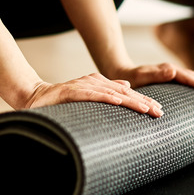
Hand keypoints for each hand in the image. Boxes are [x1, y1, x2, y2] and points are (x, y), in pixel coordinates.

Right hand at [24, 73, 165, 116]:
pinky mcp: (69, 91)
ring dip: (129, 101)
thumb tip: (126, 86)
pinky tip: (118, 102)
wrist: (34, 97)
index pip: (126, 93)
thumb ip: (106, 91)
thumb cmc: (62, 101)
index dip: (143, 101)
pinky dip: (105, 97)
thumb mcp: (88, 97)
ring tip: (145, 109)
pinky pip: (90, 95)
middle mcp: (94, 82)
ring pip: (111, 93)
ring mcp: (82, 86)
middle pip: (123, 92)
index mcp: (99, 84)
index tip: (159, 111)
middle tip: (159, 112)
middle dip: (143, 102)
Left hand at [108, 63, 193, 94]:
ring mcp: (172, 72)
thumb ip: (156, 74)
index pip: (190, 78)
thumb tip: (173, 70)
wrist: (121, 72)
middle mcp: (172, 70)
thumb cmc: (129, 79)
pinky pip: (188, 78)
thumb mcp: (140, 77)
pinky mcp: (170, 76)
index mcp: (168, 71)